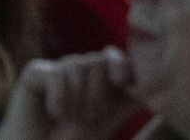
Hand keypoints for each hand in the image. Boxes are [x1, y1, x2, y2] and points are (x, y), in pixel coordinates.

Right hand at [0, 48, 138, 139]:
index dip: (123, 65)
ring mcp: (58, 70)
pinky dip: (58, 97)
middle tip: (86, 119)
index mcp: (102, 81)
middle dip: (96, 95)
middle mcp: (81, 72)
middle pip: (98, 62)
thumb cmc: (73, 139)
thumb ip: (127, 101)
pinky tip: (55, 113)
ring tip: (68, 120)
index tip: (123, 84)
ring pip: (76, 67)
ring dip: (76, 100)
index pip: (118, 58)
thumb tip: (153, 86)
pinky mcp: (36, 73)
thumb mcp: (108, 120)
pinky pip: (55, 74)